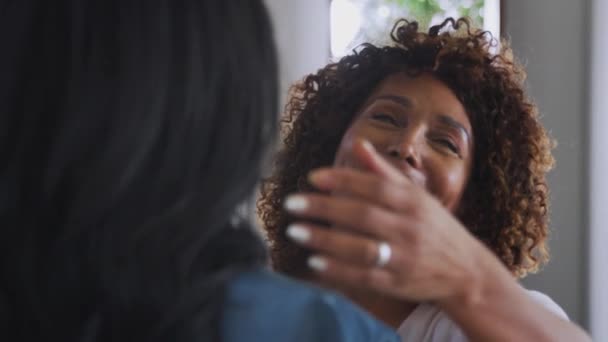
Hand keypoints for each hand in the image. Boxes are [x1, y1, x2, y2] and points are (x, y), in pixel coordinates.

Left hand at [284, 139, 503, 304]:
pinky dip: (338, 270)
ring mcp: (404, 258)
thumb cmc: (435, 227)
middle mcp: (409, 228)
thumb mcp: (417, 196)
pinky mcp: (397, 283)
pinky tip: (314, 262)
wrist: (466, 271)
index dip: (342, 180)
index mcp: (413, 202)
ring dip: (325, 240)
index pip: (374, 186)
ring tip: (295, 231)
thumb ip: (385, 172)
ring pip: (361, 247)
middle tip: (292, 204)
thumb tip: (358, 143)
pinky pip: (364, 277)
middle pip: (362, 215)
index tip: (312, 177)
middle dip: (324, 208)